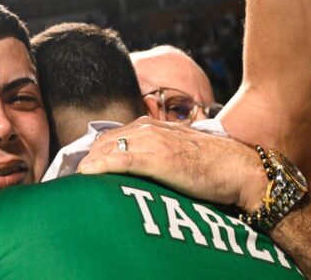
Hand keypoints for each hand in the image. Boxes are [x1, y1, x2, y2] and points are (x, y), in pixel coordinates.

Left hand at [77, 117, 268, 213]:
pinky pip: (119, 160)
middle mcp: (148, 129)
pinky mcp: (156, 157)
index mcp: (152, 128)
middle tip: (71, 178)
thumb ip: (157, 156)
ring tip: (74, 182)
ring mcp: (151, 141)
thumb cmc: (213, 165)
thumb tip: (138, 172)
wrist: (239, 168)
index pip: (111, 137)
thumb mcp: (179, 153)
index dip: (93, 153)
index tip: (80, 169)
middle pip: (103, 142)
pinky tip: (87, 176)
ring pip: (107, 149)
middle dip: (85, 159)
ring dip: (88, 165)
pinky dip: (99, 167)